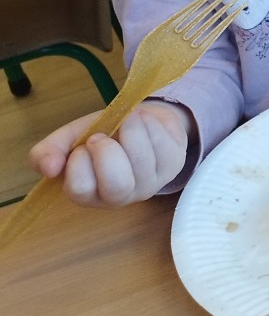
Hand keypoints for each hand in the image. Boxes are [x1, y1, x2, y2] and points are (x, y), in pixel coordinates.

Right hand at [29, 101, 191, 207]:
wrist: (139, 119)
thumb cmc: (102, 134)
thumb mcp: (70, 138)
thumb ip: (49, 151)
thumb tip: (48, 167)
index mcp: (90, 194)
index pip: (80, 190)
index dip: (79, 163)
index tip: (82, 145)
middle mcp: (121, 196)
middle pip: (117, 185)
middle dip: (107, 152)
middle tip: (102, 136)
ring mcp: (151, 183)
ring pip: (142, 160)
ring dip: (130, 130)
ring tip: (125, 121)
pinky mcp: (174, 164)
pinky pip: (162, 142)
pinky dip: (149, 124)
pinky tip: (143, 123)